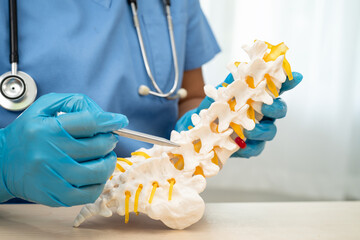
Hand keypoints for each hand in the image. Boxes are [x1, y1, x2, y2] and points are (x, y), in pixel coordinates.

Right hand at [0, 93, 127, 205]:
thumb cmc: (28, 134)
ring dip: (109, 162)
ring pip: (98, 171)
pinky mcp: (56, 196)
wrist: (2, 164)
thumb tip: (102, 114)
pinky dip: (100, 182)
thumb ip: (74, 103)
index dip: (111, 120)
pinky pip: (89, 193)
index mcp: (48, 129)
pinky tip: (96, 174)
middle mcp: (50, 153)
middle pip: (98, 146)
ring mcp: (54, 177)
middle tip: (109, 139)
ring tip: (106, 156)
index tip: (120, 120)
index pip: (90, 122)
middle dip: (110, 140)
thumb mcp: (44, 107)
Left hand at [175, 72, 302, 157]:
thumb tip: (263, 59)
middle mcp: (265, 114)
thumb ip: (248, 75)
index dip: (289, 82)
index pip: (281, 87)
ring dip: (261, 130)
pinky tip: (242, 144)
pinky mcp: (248, 147)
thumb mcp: (231, 85)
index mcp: (263, 96)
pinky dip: (249, 147)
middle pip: (280, 111)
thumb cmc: (221, 101)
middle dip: (274, 109)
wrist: (203, 119)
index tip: (294, 78)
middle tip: (263, 107)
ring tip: (248, 129)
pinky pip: (255, 149)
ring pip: (270, 132)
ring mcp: (259, 131)